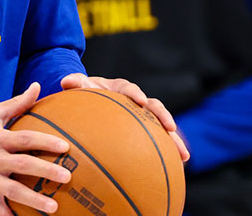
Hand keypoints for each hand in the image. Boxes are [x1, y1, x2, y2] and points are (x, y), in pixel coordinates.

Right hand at [0, 82, 72, 214]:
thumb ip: (17, 103)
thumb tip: (38, 86)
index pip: (25, 138)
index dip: (45, 141)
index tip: (65, 147)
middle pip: (23, 164)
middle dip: (46, 171)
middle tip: (67, 177)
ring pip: (13, 191)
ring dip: (34, 200)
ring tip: (54, 208)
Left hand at [60, 73, 190, 162]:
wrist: (94, 97)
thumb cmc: (86, 92)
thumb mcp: (80, 87)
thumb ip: (75, 83)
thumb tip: (66, 81)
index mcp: (120, 89)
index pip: (129, 89)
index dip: (136, 94)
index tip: (140, 101)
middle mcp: (135, 101)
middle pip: (154, 107)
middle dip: (164, 117)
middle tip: (172, 128)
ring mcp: (142, 116)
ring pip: (162, 127)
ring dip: (174, 140)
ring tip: (184, 156)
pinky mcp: (145, 130)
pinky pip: (158, 142)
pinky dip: (167, 153)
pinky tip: (177, 169)